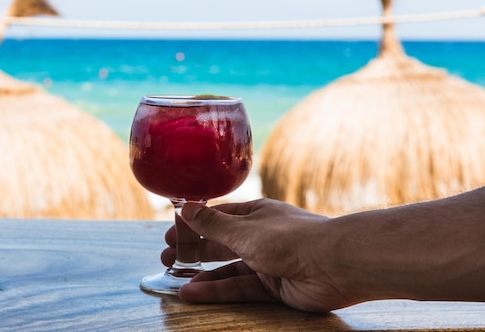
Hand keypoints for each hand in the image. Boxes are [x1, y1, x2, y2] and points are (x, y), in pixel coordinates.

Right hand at [161, 199, 349, 311]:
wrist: (334, 265)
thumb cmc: (290, 238)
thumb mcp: (243, 229)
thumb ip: (212, 224)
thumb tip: (185, 207)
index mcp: (255, 214)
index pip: (218, 216)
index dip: (194, 224)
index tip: (172, 232)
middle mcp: (260, 236)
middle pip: (220, 243)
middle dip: (194, 250)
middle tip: (167, 257)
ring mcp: (266, 262)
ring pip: (228, 268)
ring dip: (202, 274)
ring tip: (176, 280)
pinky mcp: (272, 286)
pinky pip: (239, 287)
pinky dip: (217, 290)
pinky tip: (194, 292)